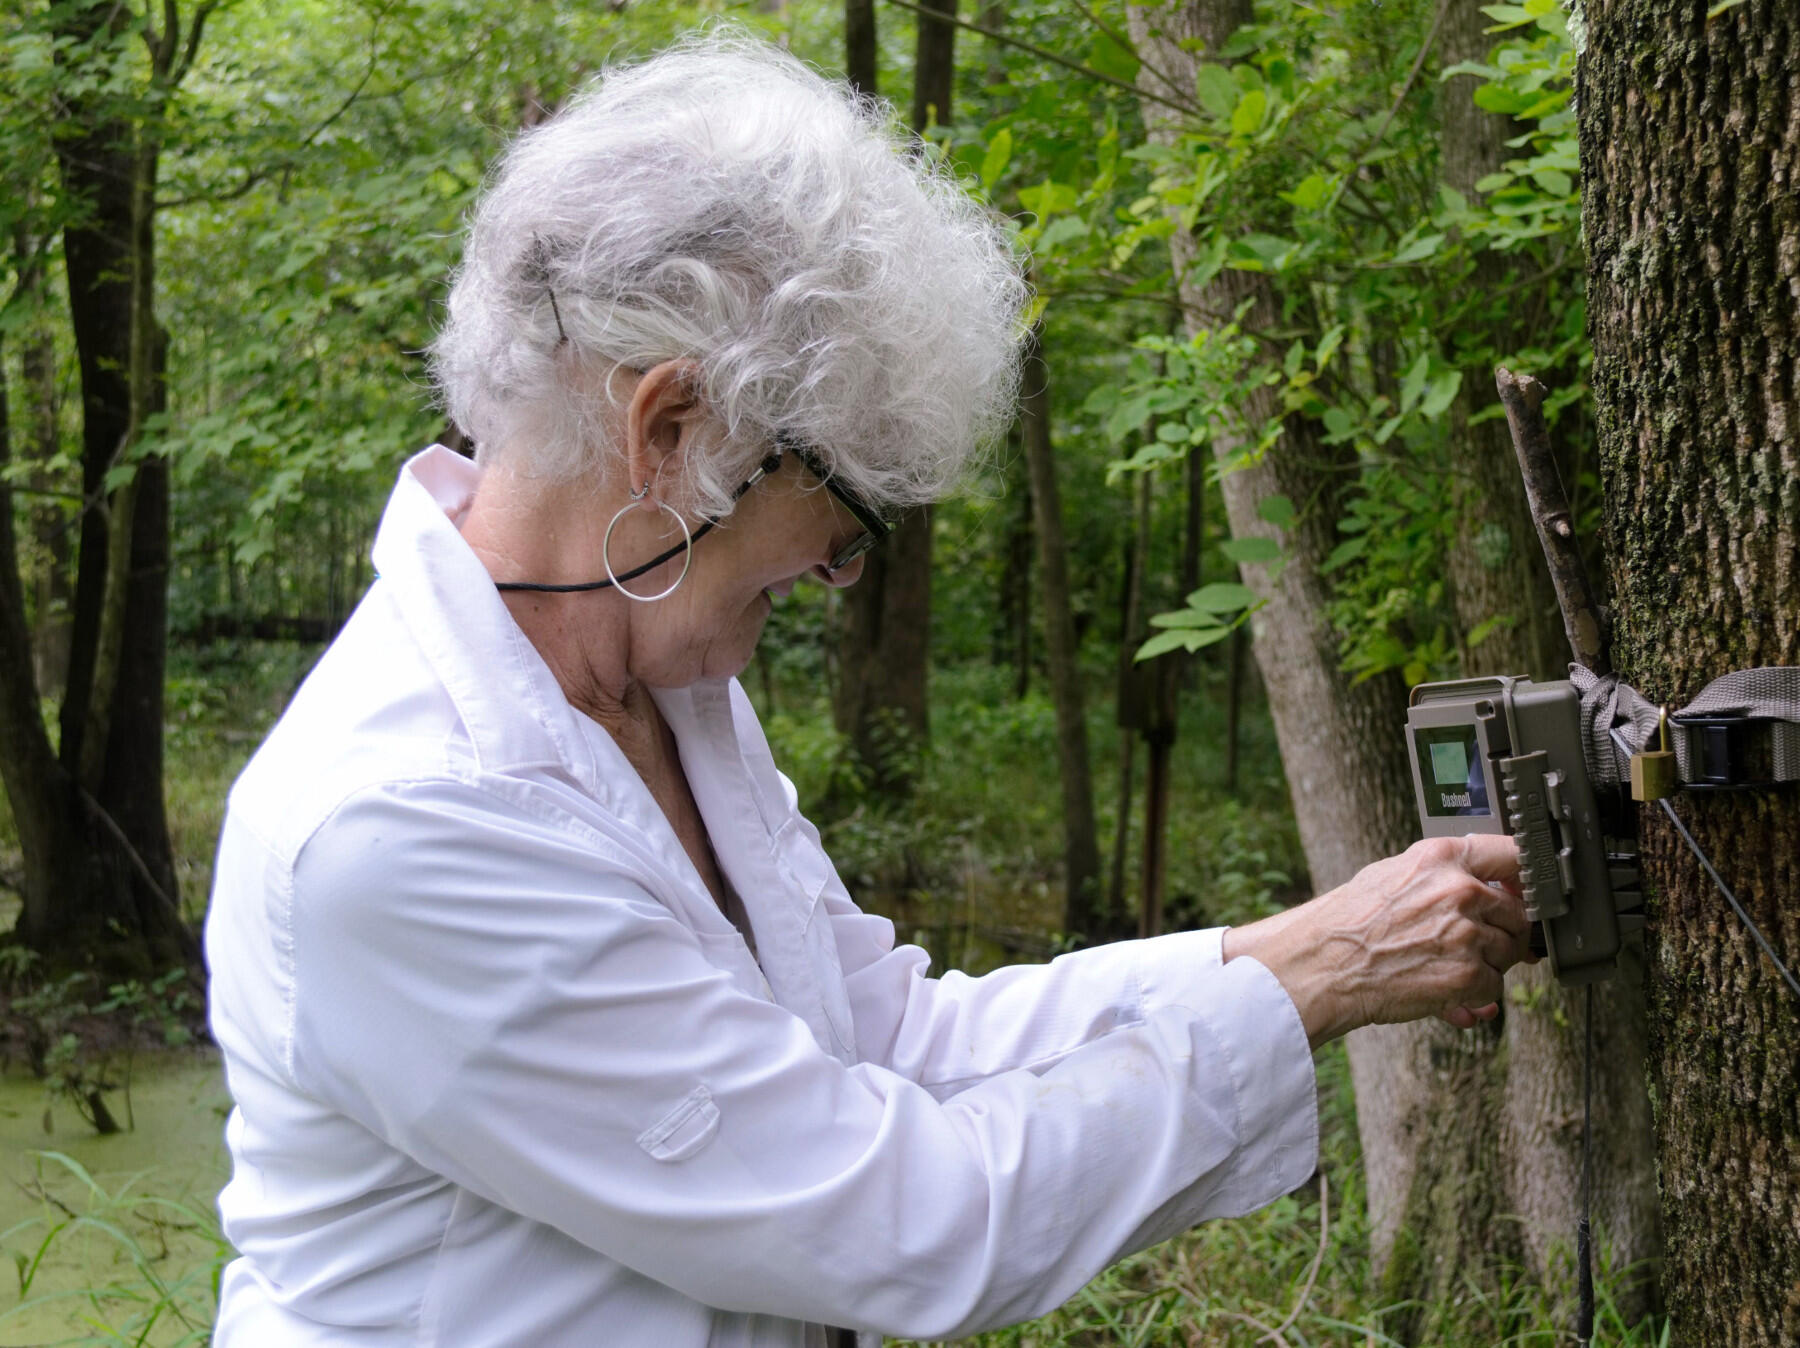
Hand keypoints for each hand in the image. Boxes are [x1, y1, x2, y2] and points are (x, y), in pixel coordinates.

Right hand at [1222, 835, 1534, 1049]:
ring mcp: (1467, 934)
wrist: (1321, 966)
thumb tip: (1494, 890)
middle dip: (1501, 932)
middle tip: (1468, 943)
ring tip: (1440, 965)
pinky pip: (1493, 988)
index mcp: (1440, 858)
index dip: (1525, 877)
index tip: (1526, 890)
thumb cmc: (1348, 924)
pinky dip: (1472, 995)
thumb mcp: (1392, 876)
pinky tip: (1440, 989)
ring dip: (1485, 965)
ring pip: (1509, 953)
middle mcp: (1460, 891)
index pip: (1514, 854)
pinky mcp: (1468, 975)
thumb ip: (1444, 877)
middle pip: (1519, 913)